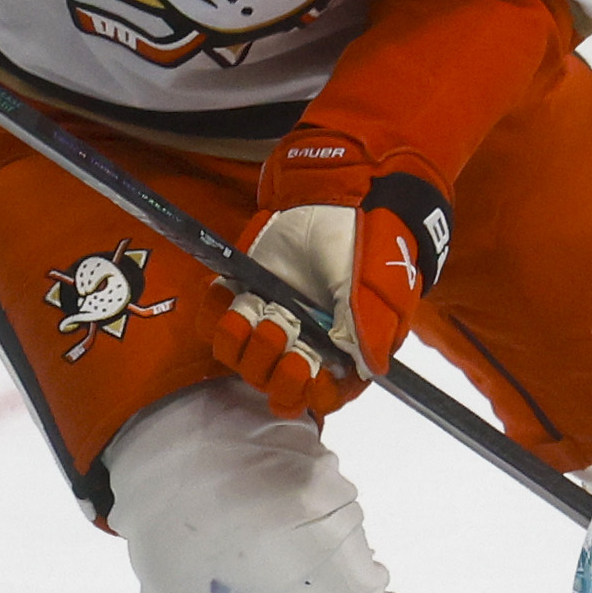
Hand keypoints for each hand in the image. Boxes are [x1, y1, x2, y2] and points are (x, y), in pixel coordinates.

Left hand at [211, 137, 449, 421]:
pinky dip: (214, 310)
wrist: (340, 194)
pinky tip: (231, 290)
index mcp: (341, 354)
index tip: (304, 367)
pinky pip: (212, 322)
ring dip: (242, 341)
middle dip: (270, 364)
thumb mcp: (380, 289)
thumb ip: (370, 331)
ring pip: (238, 358)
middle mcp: (303, 345)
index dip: (306, 392)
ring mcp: (269, 320)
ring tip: (256, 308)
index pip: (320, 398)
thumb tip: (366, 370)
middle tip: (282, 327)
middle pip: (271, 384)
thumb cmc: (370, 244)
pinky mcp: (242, 294)